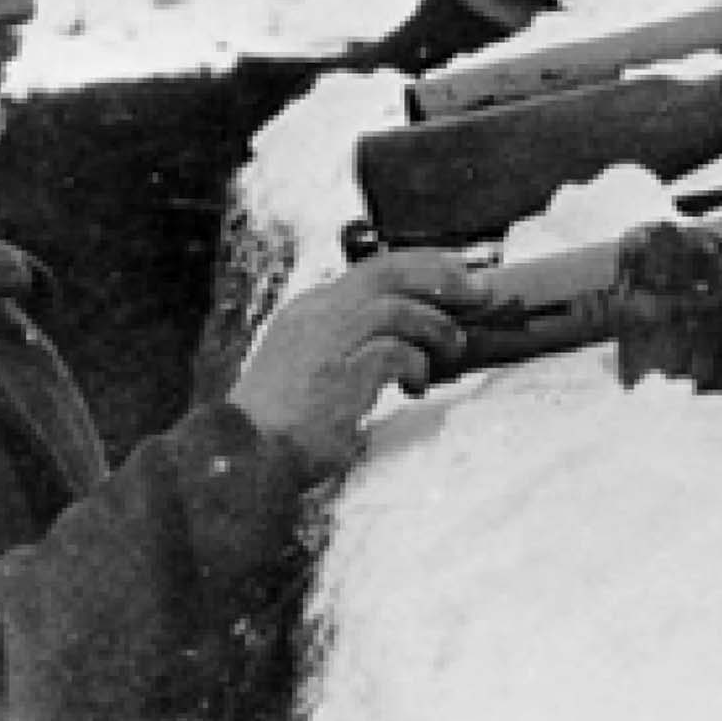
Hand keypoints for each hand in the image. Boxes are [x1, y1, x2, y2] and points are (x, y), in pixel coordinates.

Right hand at [227, 250, 488, 474]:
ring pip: (399, 308)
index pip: (374, 268)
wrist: (244, 454)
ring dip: (436, 327)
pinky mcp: (343, 371)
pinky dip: (416, 365)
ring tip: (451, 349)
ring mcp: (328, 339)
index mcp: (310, 309)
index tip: (455, 272)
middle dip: (441, 276)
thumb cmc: (279, 424)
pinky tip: (414, 387)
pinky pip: (398, 352)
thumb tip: (404, 346)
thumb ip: (350, 349)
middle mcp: (317, 313)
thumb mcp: (311, 370)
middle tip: (477, 290)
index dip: (421, 266)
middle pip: (390, 271)